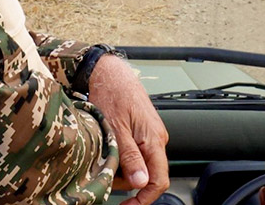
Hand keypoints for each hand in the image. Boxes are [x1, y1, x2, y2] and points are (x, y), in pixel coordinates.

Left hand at [86, 53, 168, 204]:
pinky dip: (122, 158)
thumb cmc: (112, 93)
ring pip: (141, 165)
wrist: (110, 72)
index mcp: (154, 139)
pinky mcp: (142, 130)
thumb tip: (141, 182)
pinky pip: (136, 153)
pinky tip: (110, 149)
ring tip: (105, 159)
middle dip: (128, 182)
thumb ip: (130, 156)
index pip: (159, 180)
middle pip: (148, 175)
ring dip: (123, 170)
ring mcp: (150, 134)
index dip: (145, 198)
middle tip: (106, 177)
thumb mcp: (116, 129)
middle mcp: (156, 138)